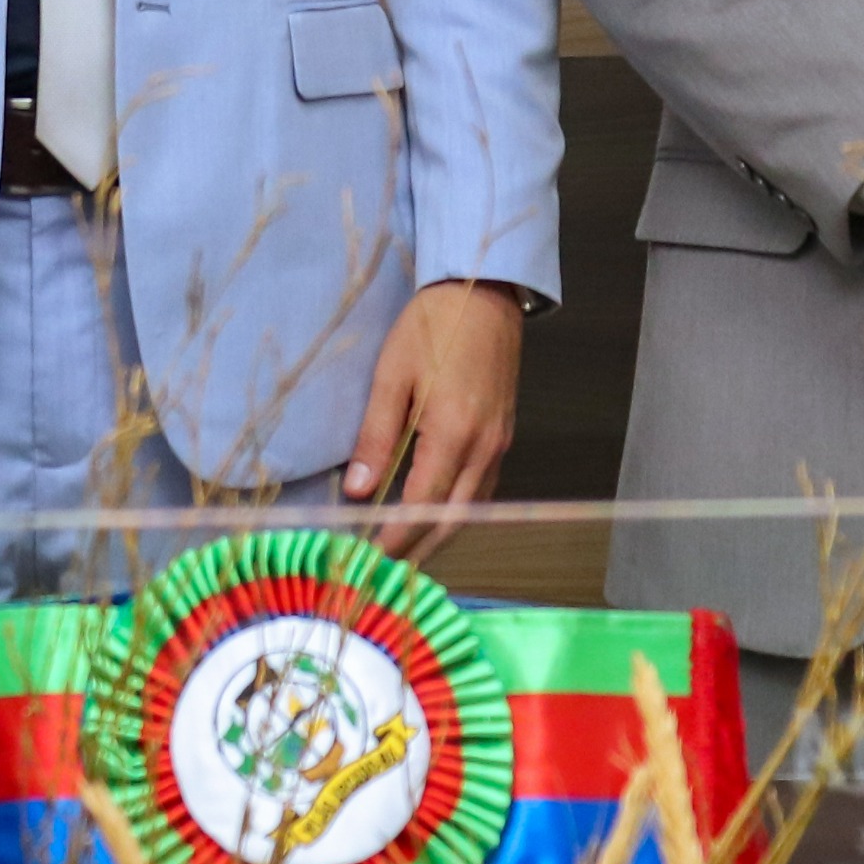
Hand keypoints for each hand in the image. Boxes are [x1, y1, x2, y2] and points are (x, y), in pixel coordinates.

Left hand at [344, 281, 526, 562]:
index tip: (368, 561)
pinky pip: (483, 491)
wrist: (483, 292)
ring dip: (439, 537)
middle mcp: (484, 448)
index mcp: (454, 434)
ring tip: (404, 555)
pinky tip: (435, 518)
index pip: (421, 506)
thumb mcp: (392, 375)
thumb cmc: (431, 327)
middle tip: (383, 572)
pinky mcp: (504, 437)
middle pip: (452, 520)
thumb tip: (358, 491)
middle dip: (418, 551)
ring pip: (471, 510)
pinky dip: (457, 513)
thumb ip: (376, 436)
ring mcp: (499, 445)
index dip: (395, 538)